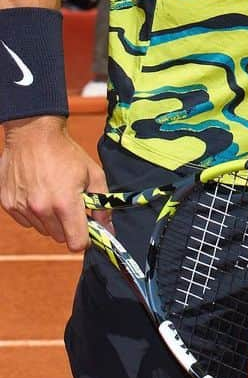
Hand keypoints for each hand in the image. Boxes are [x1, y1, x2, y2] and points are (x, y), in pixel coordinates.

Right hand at [0, 117, 107, 251]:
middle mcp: (42, 209)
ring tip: (53, 195)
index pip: (76, 243)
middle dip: (68, 226)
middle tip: (70, 206)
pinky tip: (38, 193)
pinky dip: (33, 213)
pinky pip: (26, 221)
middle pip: (59, 237)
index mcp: (65, 203)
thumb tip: (109, 227)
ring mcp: (22, 207)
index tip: (87, 231)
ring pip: (43, 230)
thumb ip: (102, 203)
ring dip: (50, 220)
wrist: (32, 134)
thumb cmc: (65, 152)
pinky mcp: (8, 204)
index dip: (84, 239)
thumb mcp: (93, 173)